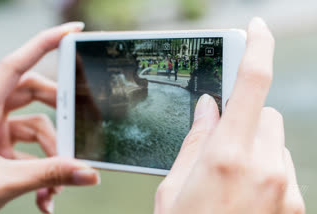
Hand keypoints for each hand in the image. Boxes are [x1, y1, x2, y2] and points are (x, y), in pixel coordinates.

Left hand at [0, 22, 99, 213]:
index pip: (17, 64)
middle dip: (62, 117)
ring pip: (37, 126)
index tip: (74, 31)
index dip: (45, 42)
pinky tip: (46, 197)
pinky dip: (41, 171)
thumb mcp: (4, 181)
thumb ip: (49, 175)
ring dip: (52, 155)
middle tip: (81, 134)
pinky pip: (29, 148)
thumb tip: (90, 173)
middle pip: (36, 94)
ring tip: (55, 188)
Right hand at [154, 18, 304, 213]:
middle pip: (264, 116)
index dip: (257, 49)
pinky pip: (284, 171)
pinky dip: (267, 173)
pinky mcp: (296, 207)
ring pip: (276, 144)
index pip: (251, 85)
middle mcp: (266, 168)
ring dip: (256, 149)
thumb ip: (195, 141)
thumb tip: (208, 107)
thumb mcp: (174, 187)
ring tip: (231, 182)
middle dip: (244, 121)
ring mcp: (287, 190)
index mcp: (227, 157)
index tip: (257, 29)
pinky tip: (246, 199)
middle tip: (222, 144)